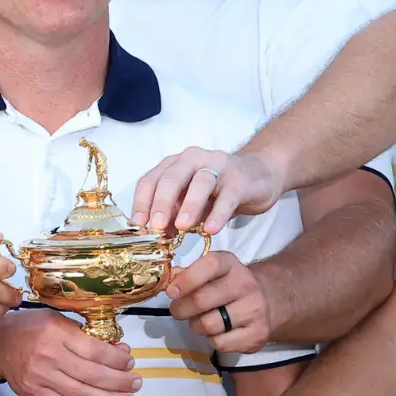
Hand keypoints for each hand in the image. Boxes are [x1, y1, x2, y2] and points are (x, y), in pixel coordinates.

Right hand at [0, 310, 137, 395]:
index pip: (94, 351)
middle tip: (135, 384)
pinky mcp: (36, 394)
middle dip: (118, 382)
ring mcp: (41, 378)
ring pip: (81, 394)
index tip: (130, 362)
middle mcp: (48, 356)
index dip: (116, 360)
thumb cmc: (30, 328)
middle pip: (91, 375)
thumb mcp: (57, 319)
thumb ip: (86, 335)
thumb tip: (119, 350)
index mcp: (56, 332)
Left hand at [131, 146, 285, 236]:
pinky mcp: (239, 179)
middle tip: (156, 225)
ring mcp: (218, 166)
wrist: (258, 176)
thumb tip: (154, 236)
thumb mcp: (190, 203)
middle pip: (171, 178)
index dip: (141, 202)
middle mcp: (193, 159)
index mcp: (175, 165)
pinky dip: (218, 214)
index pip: (150, 180)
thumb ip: (172, 216)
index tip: (137, 225)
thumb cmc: (218, 191)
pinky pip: (227, 196)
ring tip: (182, 227)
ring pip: (200, 183)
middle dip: (161, 203)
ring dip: (189, 205)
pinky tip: (211, 229)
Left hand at [166, 250, 270, 354]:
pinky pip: (220, 343)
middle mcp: (246, 285)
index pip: (210, 266)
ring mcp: (254, 310)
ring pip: (208, 325)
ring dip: (196, 326)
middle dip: (181, 309)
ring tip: (200, 321)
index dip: (186, 280)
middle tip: (178, 311)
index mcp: (231, 264)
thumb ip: (187, 275)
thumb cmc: (228, 286)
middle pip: (201, 300)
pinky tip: (218, 332)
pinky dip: (212, 340)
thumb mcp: (212, 272)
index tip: (171, 292)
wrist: (268, 300)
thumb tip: (167, 283)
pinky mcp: (257, 334)